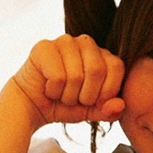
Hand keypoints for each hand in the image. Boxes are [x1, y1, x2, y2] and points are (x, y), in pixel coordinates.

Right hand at [11, 34, 125, 127]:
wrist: (32, 106)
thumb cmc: (66, 104)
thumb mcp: (93, 111)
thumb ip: (110, 111)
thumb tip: (120, 105)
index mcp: (103, 54)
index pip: (116, 66)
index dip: (107, 90)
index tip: (94, 102)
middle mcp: (85, 43)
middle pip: (97, 70)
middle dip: (86, 95)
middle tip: (75, 99)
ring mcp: (64, 41)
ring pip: (76, 75)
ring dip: (68, 95)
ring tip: (61, 94)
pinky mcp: (43, 47)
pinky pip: (58, 76)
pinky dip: (54, 91)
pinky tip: (48, 89)